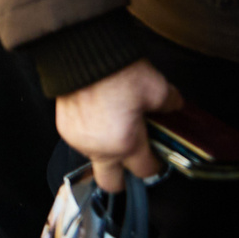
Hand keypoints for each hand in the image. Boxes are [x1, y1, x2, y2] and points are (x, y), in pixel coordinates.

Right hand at [56, 60, 178, 192]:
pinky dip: (92, 134)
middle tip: (133, 157)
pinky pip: (81, 141)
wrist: (83, 53)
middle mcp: (100, 149)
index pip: (144, 171)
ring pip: (96, 159)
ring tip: (115, 124)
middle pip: (112, 183)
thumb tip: (174, 107)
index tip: (157, 157)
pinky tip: (98, 115)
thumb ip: (170, 104)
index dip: (154, 165)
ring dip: (107, 150)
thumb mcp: (157, 87)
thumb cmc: (118, 71)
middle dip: (124, 176)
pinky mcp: (64, 128)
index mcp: (126, 144)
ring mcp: (79, 141)